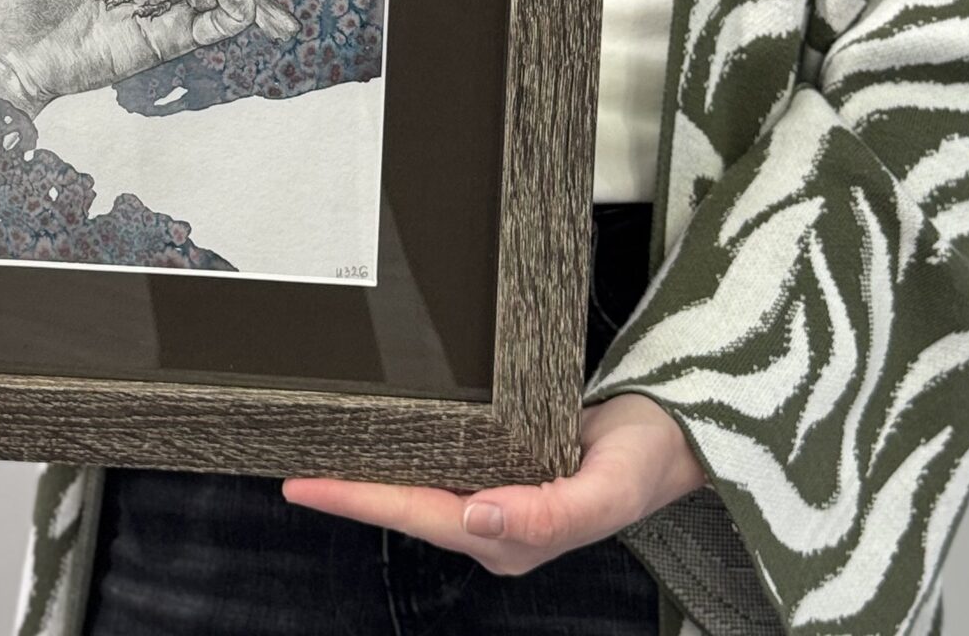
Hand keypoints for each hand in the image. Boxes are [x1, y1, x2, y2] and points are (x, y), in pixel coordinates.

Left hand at [281, 394, 707, 575]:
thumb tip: (479, 518)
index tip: (305, 485)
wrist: (676, 437)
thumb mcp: (606, 488)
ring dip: (373, 472)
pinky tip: (385, 435)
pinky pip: (444, 464)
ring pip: (421, 486)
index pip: (417, 515)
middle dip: (350, 489)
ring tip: (321, 449)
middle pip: (407, 504)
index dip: (358, 500)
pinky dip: (408, 451)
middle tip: (292, 463)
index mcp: (512, 533)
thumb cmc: (644, 463)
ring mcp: (499, 494)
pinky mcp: (506, 464)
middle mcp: (496, 520)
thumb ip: (548, 511)